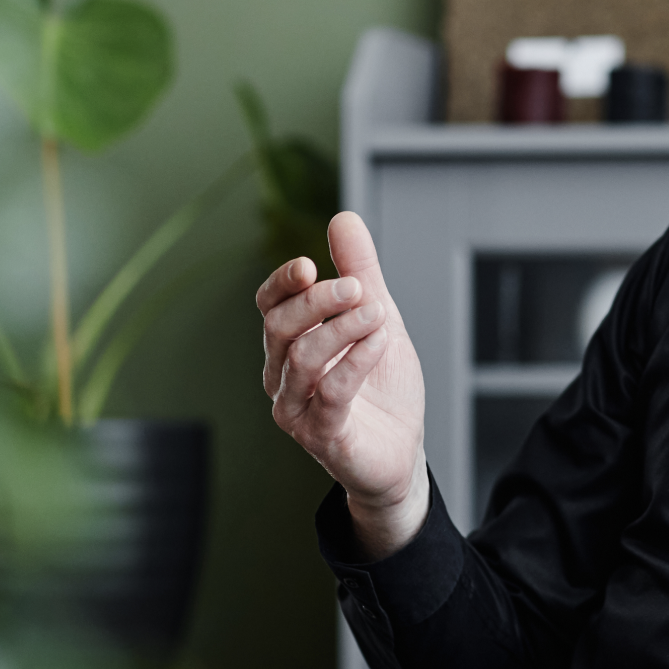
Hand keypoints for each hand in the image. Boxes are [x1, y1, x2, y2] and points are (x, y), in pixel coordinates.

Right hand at [257, 212, 427, 558]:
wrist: (399, 451)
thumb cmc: (381, 387)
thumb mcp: (378, 319)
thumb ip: (361, 272)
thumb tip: (344, 217)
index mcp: (289, 345)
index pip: (268, 306)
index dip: (282, 283)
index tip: (308, 262)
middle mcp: (282, 376)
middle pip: (279, 328)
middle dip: (316, 302)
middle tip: (357, 287)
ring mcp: (297, 409)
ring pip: (302, 359)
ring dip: (342, 330)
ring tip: (378, 314)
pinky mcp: (322, 436)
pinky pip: (332, 393)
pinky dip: (356, 361)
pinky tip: (380, 341)